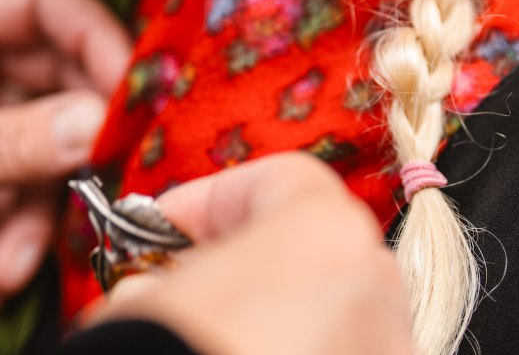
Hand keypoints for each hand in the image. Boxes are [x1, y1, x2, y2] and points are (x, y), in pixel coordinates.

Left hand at [0, 0, 128, 318]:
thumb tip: (99, 123)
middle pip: (53, 73)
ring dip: (39, 207)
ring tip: (12, 265)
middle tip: (102, 190)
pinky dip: (16, 232)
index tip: (132, 94)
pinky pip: (20, 184)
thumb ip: (6, 144)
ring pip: (44, 139)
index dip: (93, 35)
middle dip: (73, 141)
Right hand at [95, 154, 412, 354]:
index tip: (155, 231)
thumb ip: (162, 273)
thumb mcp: (139, 300)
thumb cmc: (172, 351)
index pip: (279, 181)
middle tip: (179, 290)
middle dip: (247, 268)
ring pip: (335, 327)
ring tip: (208, 343)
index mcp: (324, 236)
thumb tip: (159, 285)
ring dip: (278, 329)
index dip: (208, 199)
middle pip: (315, 255)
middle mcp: (379, 298)